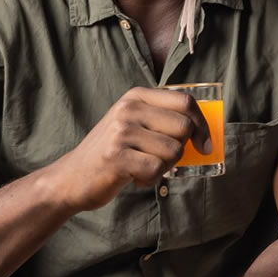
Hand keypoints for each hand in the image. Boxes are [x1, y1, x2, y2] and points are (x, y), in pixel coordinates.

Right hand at [48, 88, 213, 210]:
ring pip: (174, 151)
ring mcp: (121, 131)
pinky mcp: (117, 156)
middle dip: (181, 150)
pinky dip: (151, 180)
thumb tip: (205, 132)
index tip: (205, 144)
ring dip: (164, 167)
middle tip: (162, 159)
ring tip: (143, 167)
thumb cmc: (112, 153)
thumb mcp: (134, 126)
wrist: (71, 177)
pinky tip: (134, 177)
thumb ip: (163, 122)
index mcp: (135, 97)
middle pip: (184, 126)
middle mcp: (128, 109)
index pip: (185, 101)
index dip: (202, 124)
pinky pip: (156, 169)